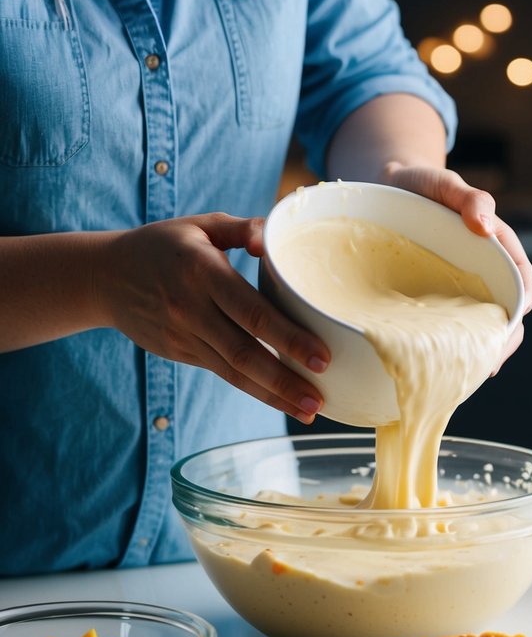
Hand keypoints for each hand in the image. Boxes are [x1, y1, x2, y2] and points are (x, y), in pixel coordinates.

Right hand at [95, 214, 329, 423]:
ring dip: (275, 395)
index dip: (287, 338)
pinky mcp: (180, 352)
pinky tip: (282, 399)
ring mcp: (183, 335)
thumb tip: (271, 238)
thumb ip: (241, 228)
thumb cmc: (163, 245)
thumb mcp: (199, 225)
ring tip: (310, 411)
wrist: (104, 276)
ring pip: (234, 372)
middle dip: (286, 379)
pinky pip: (223, 373)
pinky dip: (255, 389)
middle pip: (245, 352)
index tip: (321, 356)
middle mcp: (191, 309)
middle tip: (320, 398)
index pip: (251, 311)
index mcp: (202, 271)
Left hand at [382, 162, 531, 365]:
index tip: (515, 321)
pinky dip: (456, 344)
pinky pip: (453, 323)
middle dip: (504, 337)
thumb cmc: (420, 185)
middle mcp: (483, 269)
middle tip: (489, 363)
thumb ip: (469, 197)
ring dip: (482, 347)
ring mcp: (461, 285)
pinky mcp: (437, 296)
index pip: (521, 276)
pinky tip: (446, 365)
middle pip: (507, 308)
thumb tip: (486, 225)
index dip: (523, 300)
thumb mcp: (443, 183)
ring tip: (471, 372)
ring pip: (482, 322)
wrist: (386, 189)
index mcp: (494, 244)